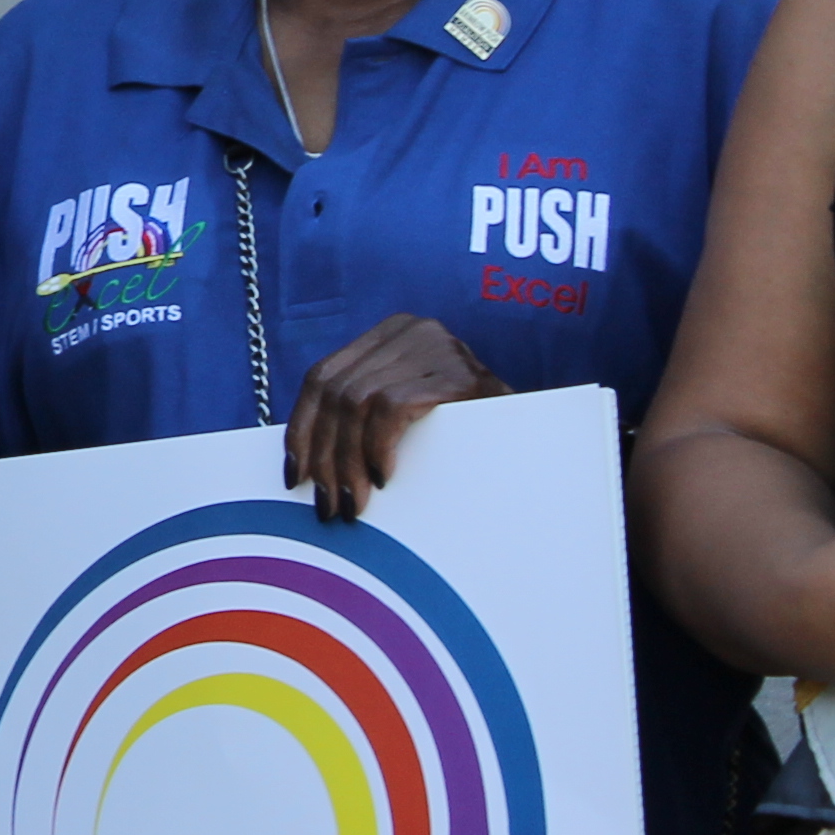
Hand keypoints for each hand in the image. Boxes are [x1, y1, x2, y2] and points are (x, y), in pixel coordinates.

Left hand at [280, 313, 508, 518]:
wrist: (541, 430)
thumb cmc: (468, 429)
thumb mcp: (407, 408)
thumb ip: (363, 416)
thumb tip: (302, 463)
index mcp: (388, 335)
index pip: (322, 377)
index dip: (301, 428)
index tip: (294, 475)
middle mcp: (408, 330)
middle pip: (336, 392)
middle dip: (324, 455)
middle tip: (326, 504)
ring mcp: (433, 346)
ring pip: (357, 402)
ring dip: (347, 462)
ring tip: (350, 503)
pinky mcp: (456, 372)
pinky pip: (392, 407)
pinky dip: (379, 447)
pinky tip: (383, 479)